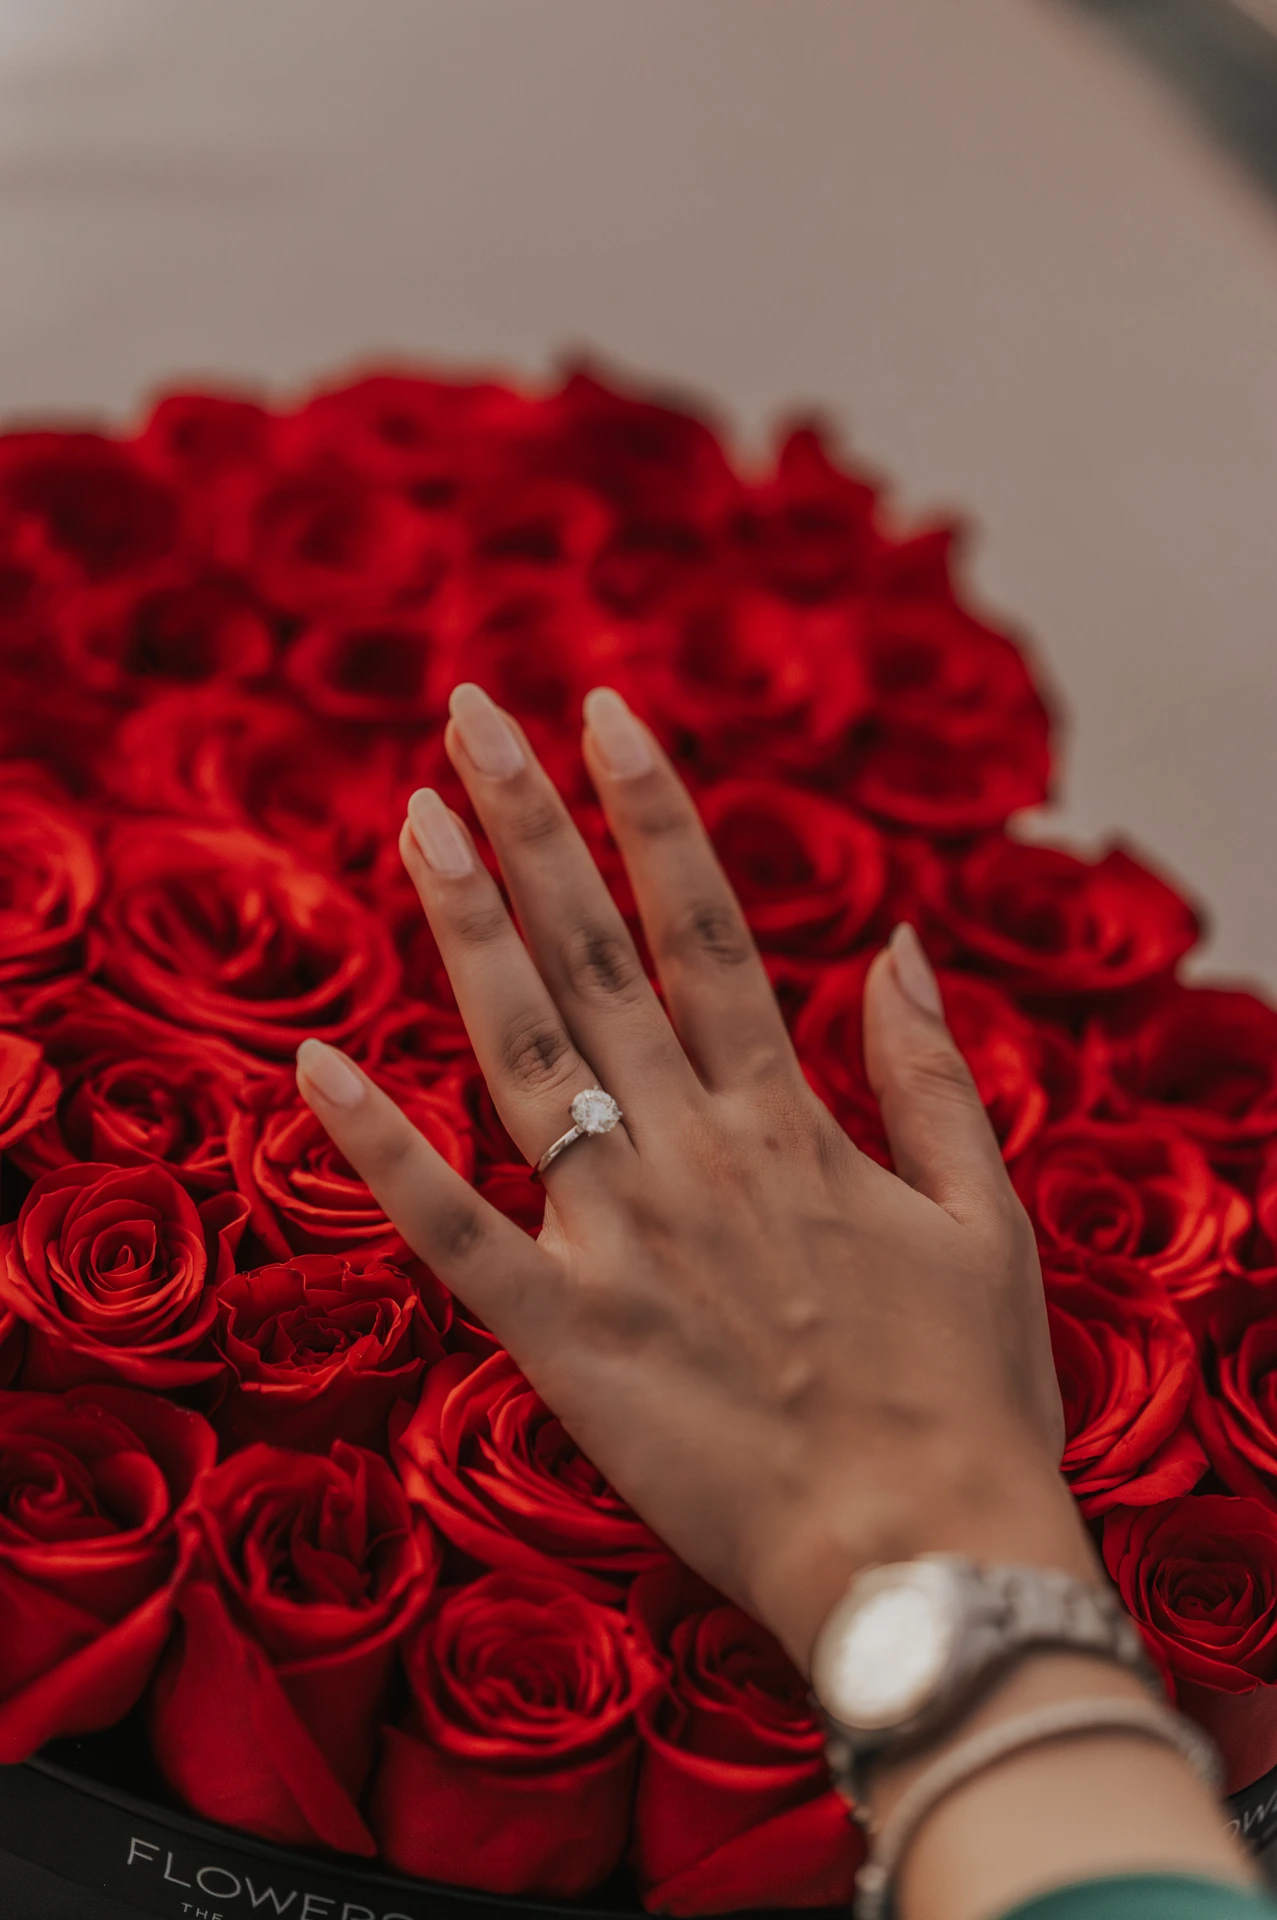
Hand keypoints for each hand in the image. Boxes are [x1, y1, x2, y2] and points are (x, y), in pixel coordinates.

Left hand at [296, 682, 1087, 1668]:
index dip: (650, 812)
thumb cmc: (965, 1395)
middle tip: (471, 714)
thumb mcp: (981, 1215)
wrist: (922, 1558)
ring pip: (522, 1052)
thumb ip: (929, 1074)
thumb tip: (898, 945)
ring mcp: (617, 1236)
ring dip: (465, 930)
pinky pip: (451, 1230)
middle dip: (532, 824)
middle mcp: (692, 1151)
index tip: (602, 714)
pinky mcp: (560, 1333)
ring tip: (414, 818)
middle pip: (596, 955)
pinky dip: (379, 1150)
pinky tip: (314, 1065)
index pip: (705, 927)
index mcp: (788, 1120)